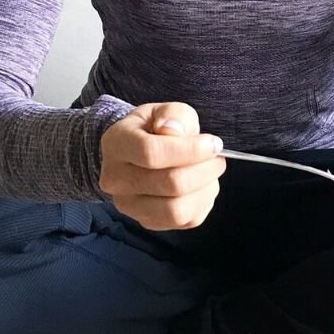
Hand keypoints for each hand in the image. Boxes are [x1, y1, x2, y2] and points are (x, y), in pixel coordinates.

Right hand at [100, 102, 225, 230]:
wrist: (138, 152)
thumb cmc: (155, 128)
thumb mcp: (164, 110)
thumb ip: (173, 115)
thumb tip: (174, 131)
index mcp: (116, 144)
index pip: (151, 152)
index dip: (190, 150)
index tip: (213, 144)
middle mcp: (116, 179)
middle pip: (169, 183)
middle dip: (204, 170)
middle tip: (218, 159)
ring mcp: (129, 205)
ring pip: (176, 210)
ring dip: (206, 190)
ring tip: (212, 173)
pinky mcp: (147, 222)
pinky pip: (184, 222)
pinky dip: (202, 203)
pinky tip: (202, 187)